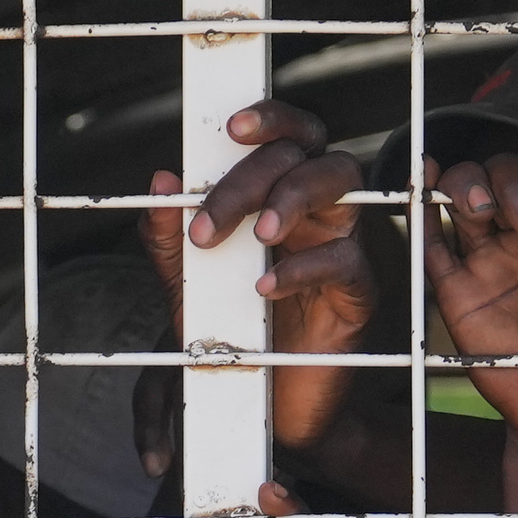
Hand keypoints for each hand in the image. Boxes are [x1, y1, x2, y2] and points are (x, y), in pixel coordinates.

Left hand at [152, 102, 375, 459]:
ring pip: (341, 185)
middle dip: (251, 180)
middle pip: (303, 155)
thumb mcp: (188, 283)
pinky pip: (346, 261)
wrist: (264, 400)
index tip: (231, 128)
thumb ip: (170, 238)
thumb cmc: (233, 330)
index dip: (269, 117)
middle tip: (209, 225)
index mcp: (279, 192)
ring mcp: (341, 244)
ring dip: (295, 199)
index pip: (287, 134)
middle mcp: (316, 208)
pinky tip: (266, 287)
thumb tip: (160, 181)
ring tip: (258, 234)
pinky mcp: (357, 292)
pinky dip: (305, 268)